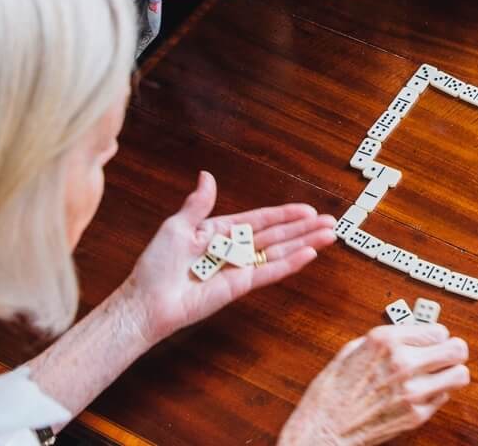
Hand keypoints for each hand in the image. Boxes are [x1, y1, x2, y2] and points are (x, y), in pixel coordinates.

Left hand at [115, 171, 335, 344]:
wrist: (146, 302)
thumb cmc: (156, 265)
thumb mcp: (176, 226)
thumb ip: (198, 204)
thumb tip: (207, 176)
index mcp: (221, 232)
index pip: (260, 220)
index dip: (285, 214)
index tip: (307, 209)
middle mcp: (235, 249)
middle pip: (277, 235)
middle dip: (304, 228)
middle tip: (331, 222)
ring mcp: (240, 268)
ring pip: (279, 252)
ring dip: (305, 243)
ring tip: (330, 235)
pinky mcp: (240, 286)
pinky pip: (269, 271)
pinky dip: (290, 263)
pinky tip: (309, 254)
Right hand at [278, 323, 470, 445]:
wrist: (323, 430)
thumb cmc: (332, 392)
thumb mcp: (352, 350)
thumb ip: (385, 339)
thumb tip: (406, 334)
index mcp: (386, 340)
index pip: (438, 330)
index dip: (435, 336)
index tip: (432, 341)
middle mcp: (403, 362)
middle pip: (457, 349)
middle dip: (453, 351)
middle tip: (446, 355)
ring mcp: (412, 391)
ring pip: (460, 374)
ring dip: (452, 373)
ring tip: (441, 375)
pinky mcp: (416, 415)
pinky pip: (444, 398)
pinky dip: (437, 395)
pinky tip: (421, 394)